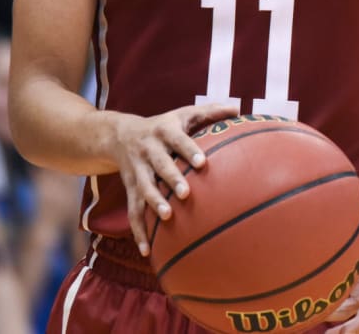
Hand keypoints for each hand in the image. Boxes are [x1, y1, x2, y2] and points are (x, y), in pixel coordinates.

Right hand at [111, 103, 239, 255]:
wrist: (119, 134)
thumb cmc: (163, 125)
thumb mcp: (183, 114)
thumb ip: (210, 112)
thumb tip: (238, 108)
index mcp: (164, 131)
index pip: (178, 140)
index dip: (189, 150)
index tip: (203, 162)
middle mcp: (148, 150)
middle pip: (160, 164)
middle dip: (171, 178)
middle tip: (185, 193)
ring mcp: (137, 170)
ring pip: (144, 187)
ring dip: (154, 202)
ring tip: (167, 217)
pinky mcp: (130, 189)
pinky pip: (133, 211)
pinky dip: (138, 231)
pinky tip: (147, 250)